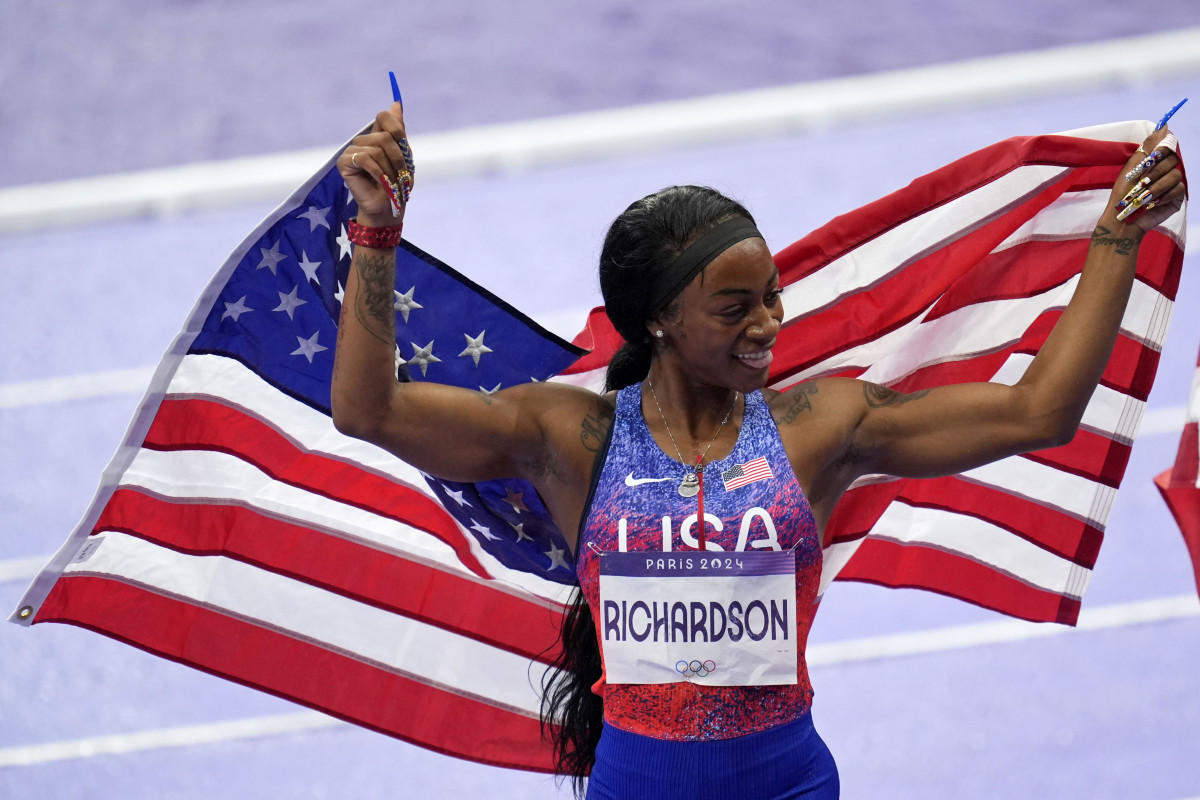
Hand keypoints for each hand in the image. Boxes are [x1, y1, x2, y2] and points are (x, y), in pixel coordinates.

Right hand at [337, 102, 412, 227]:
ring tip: (389, 181)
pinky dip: (377, 172)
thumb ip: (398, 129)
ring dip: (388, 169)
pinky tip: (378, 181)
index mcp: (377, 135)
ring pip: (376, 149)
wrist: (389, 205)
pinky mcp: (344, 162)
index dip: (397, 131)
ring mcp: (352, 150)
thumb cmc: (397, 183)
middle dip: (397, 158)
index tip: (403, 150)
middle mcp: (363, 140)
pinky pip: (365, 158)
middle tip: (398, 175)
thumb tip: (396, 103)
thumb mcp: (404, 154)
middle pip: (384, 136)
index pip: (385, 117)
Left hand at [1101, 127, 1185, 234]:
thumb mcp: (1132, 167)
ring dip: (1157, 186)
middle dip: (1155, 172)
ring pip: (1176, 175)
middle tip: (1142, 183)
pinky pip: (1178, 189)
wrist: (1122, 217)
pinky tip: (1153, 203)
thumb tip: (1164, 126)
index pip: (1168, 147)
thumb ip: (1148, 147)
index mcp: (1155, 161)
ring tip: (1144, 196)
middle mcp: (1166, 170)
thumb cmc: (1122, 193)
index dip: (1162, 149)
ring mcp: (1173, 183)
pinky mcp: (1176, 197)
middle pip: (1173, 160)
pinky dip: (1164, 196)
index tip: (1152, 156)